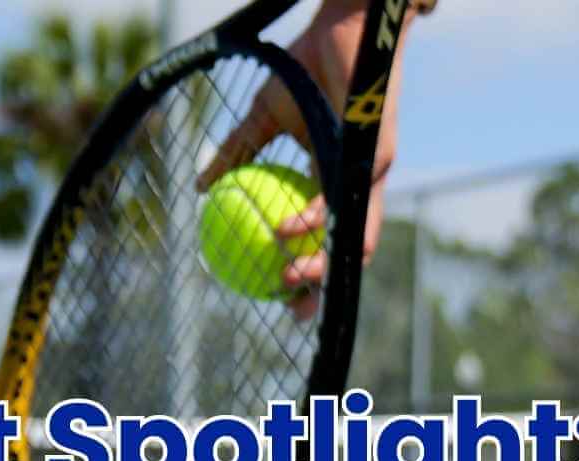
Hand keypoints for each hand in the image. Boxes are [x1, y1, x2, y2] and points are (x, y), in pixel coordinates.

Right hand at [198, 0, 422, 316]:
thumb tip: (201, 188)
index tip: (279, 296)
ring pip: (351, 236)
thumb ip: (237, 152)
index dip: (309, 273)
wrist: (340, 31)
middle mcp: (357, 184)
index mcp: (334, 180)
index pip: (324, 238)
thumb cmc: (305, 68)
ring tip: (286, 277)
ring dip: (321, 264)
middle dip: (322, 288)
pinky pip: (341, 200)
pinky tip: (285, 232)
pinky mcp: (377, 158)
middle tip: (290, 310)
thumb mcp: (262, 117)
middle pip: (344, 252)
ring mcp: (369, 174)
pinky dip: (312, 221)